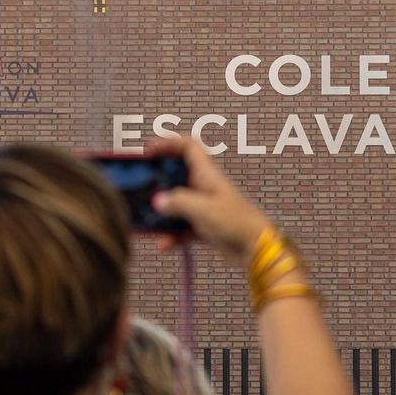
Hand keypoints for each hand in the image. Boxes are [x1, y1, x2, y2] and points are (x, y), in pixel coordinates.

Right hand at [148, 136, 272, 268]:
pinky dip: (171, 236)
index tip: (149, 151)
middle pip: (176, 176)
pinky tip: (163, 245)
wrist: (256, 250)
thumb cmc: (237, 223)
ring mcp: (203, 207)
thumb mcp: (204, 210)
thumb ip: (178, 203)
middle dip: (157, 180)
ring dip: (161, 212)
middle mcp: (204, 188)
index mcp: (207, 175)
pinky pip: (181, 228)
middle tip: (139, 186)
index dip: (169, 144)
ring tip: (145, 219)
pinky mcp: (203, 227)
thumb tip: (157, 201)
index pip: (188, 147)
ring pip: (176, 204)